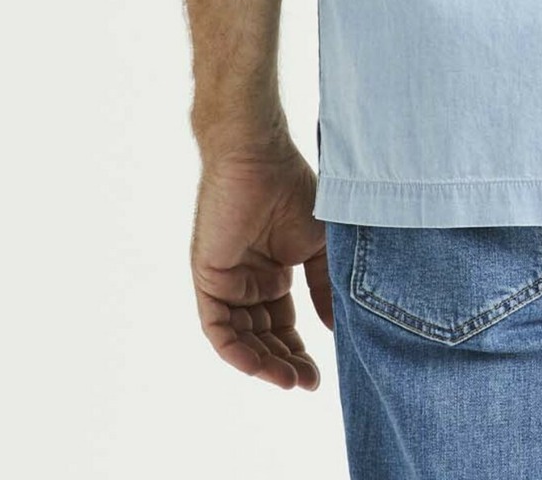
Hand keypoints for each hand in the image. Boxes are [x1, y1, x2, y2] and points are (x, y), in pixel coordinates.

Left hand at [190, 139, 333, 389]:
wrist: (261, 159)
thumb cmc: (294, 190)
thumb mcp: (320, 246)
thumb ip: (324, 287)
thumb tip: (333, 329)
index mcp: (272, 272)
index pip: (282, 324)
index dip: (298, 351)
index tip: (318, 375)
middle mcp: (247, 281)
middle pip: (262, 336)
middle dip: (284, 363)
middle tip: (307, 383)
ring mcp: (226, 281)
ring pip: (241, 338)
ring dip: (264, 363)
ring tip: (290, 380)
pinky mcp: (208, 278)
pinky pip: (218, 327)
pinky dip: (237, 350)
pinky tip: (261, 365)